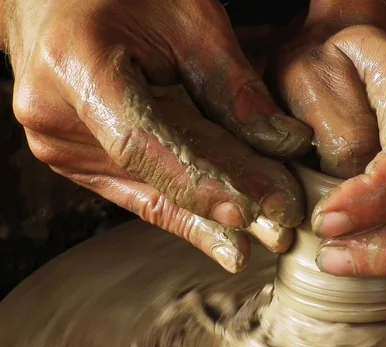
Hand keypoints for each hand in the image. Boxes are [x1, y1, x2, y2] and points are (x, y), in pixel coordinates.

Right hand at [4, 0, 312, 272]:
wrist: (62, 1)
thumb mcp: (189, 21)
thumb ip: (234, 88)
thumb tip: (286, 142)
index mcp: (75, 67)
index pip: (145, 142)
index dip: (200, 181)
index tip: (253, 209)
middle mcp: (58, 119)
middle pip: (158, 175)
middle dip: (226, 202)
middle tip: (282, 227)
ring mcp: (64, 147)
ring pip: (155, 193)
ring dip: (215, 218)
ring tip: (266, 238)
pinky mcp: (80, 161)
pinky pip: (143, 193)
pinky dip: (189, 214)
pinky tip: (227, 242)